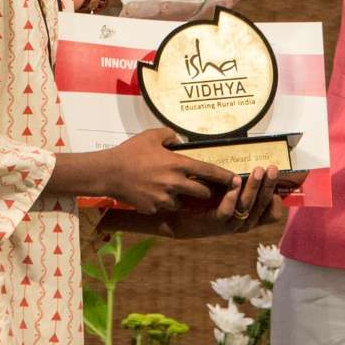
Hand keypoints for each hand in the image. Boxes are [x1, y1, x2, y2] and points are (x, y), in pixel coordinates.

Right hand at [103, 129, 232, 213]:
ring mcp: (164, 198)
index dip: (225, 177)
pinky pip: (164, 208)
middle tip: (202, 188)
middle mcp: (174, 183)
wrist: (108, 172)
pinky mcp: (154, 209)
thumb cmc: (130, 152)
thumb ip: (170, 136)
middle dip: (205, 191)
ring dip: (181, 198)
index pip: (209, 171)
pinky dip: (162, 203)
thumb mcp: (151, 136)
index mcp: (177, 164)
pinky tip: (151, 193)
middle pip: (202, 193)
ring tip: (168, 189)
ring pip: (183, 202)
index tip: (236, 180)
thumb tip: (178, 140)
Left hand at [177, 165, 289, 236]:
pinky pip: (226, 212)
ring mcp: (228, 225)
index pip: (272, 213)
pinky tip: (234, 184)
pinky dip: (231, 198)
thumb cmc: (202, 201)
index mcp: (248, 216)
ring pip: (247, 208)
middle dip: (268, 186)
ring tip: (258, 171)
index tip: (279, 180)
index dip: (277, 198)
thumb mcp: (225, 191)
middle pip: (262, 207)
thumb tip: (250, 160)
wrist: (175, 217)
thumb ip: (237, 182)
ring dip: (253, 188)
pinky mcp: (212, 224)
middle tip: (272, 168)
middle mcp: (242, 222)